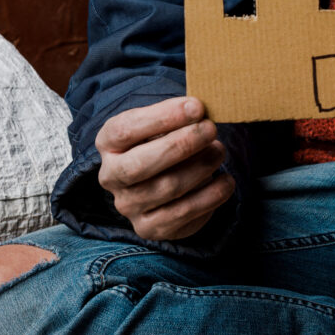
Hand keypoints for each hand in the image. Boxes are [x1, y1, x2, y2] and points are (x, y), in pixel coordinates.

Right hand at [96, 96, 234, 240]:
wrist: (160, 182)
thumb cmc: (163, 142)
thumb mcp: (162, 124)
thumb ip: (176, 117)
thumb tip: (198, 112)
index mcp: (108, 143)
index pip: (126, 129)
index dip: (162, 117)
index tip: (196, 107)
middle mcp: (111, 177)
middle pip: (140, 164)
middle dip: (181, 145)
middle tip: (210, 129)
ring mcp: (128, 206)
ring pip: (166, 188)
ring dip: (200, 168)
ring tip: (219, 151)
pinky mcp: (149, 228)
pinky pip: (183, 214)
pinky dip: (210, 196)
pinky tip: (225, 181)